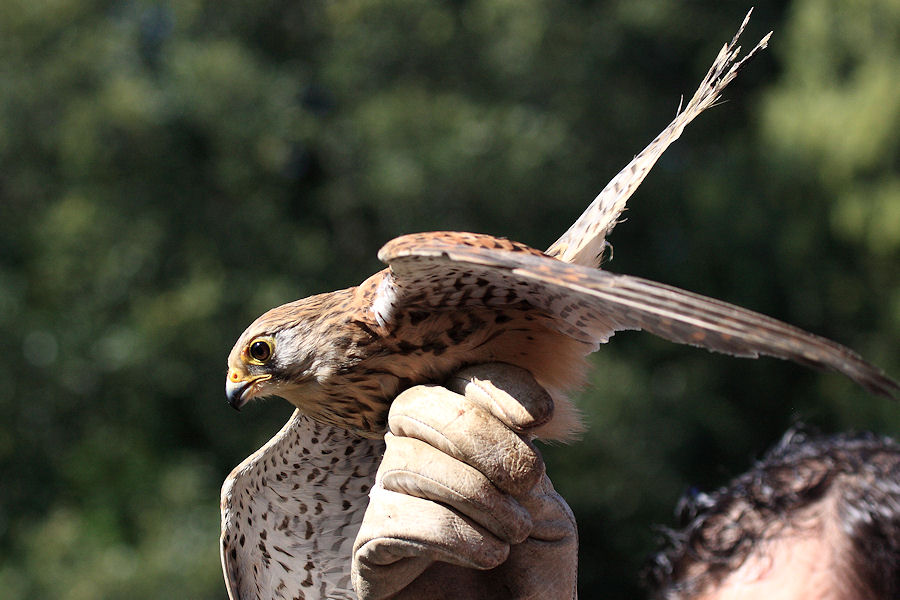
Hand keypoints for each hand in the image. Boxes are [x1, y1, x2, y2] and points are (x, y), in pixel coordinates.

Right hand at [352, 363, 577, 599]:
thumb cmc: (531, 575)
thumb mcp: (542, 509)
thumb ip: (522, 462)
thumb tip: (516, 421)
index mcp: (458, 441)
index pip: (456, 382)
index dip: (495, 387)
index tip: (540, 418)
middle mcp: (416, 459)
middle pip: (416, 404)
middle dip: (478, 435)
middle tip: (525, 482)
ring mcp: (388, 502)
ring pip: (405, 460)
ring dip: (471, 492)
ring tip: (513, 533)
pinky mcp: (370, 551)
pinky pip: (392, 517)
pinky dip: (450, 532)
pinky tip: (487, 555)